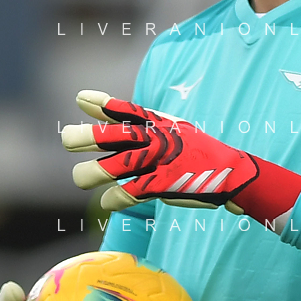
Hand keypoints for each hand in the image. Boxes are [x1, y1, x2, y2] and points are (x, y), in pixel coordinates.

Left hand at [61, 90, 300, 228]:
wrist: (232, 173)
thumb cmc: (200, 153)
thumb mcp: (176, 129)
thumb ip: (149, 125)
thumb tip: (117, 120)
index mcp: (157, 124)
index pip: (124, 110)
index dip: (101, 104)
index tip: (81, 99)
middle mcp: (153, 140)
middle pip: (106, 136)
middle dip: (81, 137)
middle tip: (68, 140)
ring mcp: (156, 163)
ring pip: (108, 168)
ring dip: (88, 174)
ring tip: (82, 178)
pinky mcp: (160, 186)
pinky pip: (126, 194)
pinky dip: (113, 199)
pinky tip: (109, 201)